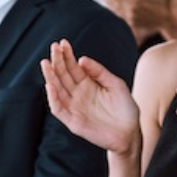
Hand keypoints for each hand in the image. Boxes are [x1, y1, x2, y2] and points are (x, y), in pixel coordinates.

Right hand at [40, 39, 139, 154]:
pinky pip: (59, 109)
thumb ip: (99, 72)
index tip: (63, 43)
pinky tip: (50, 85)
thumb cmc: (125, 109)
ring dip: (50, 77)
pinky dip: (53, 98)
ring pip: (57, 90)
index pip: (73, 67)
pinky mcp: (73, 121)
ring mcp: (74, 107)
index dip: (67, 55)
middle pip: (63, 75)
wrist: (130, 133)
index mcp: (87, 84)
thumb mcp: (116, 85)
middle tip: (53, 47)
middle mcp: (78, 94)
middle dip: (57, 61)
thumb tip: (82, 59)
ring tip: (46, 63)